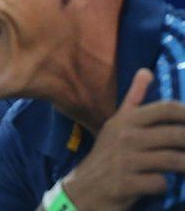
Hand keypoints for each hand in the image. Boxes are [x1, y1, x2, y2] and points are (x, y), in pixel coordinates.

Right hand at [63, 68, 184, 209]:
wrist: (83, 189)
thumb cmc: (106, 155)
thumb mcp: (116, 124)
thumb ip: (134, 99)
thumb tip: (146, 71)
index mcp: (126, 120)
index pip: (166, 108)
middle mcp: (126, 136)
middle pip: (177, 134)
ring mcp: (126, 160)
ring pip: (174, 159)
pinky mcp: (126, 183)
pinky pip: (160, 182)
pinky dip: (164, 185)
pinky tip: (160, 184)